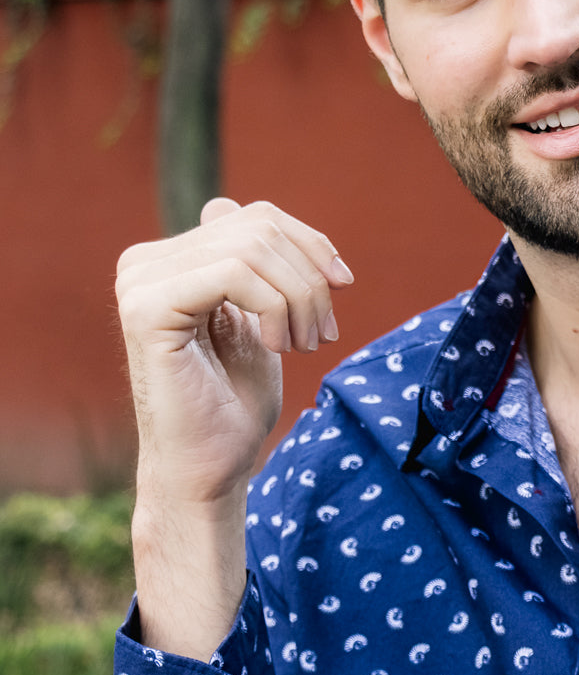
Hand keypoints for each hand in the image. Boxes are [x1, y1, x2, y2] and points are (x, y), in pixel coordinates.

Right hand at [115, 198, 353, 657]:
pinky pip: (234, 272)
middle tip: (322, 333)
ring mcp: (139, 282)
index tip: (342, 286)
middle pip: (259, 225)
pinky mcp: (147, 308)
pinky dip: (276, 307)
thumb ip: (249, 264)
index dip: (310, 243)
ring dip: (300, 297)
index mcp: (168, 259)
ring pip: (253, 247)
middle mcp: (143, 262)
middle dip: (309, 277)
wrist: (209, 469)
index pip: (255, 216)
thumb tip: (228, 205)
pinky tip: (278, 347)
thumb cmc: (233, 404)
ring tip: (305, 345)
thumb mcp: (256, 317)